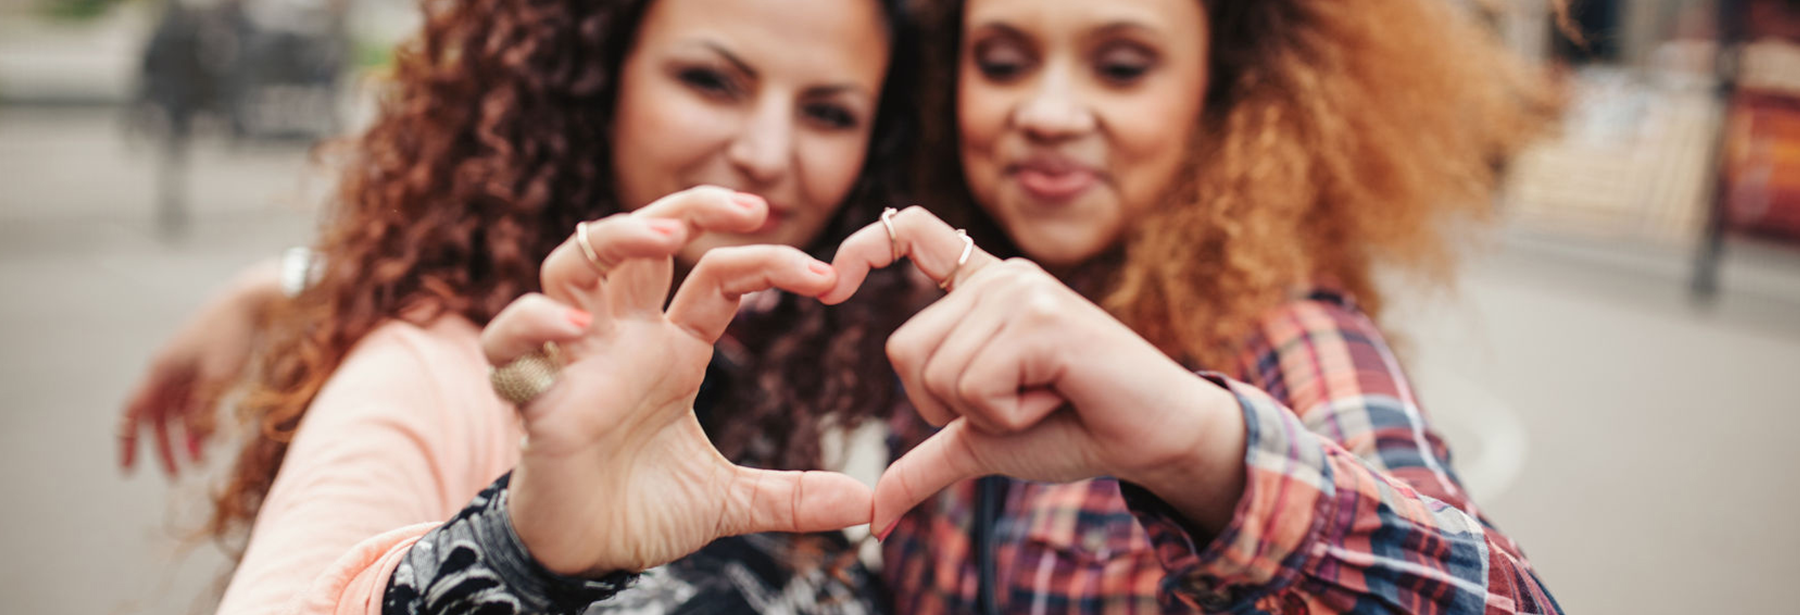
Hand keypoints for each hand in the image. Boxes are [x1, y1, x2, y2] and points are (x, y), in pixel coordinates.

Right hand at [119, 259, 282, 476]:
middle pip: (156, 419)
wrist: (250, 303)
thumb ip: (205, 410)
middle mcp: (166, 371)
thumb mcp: (218, 377)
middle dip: (164, 449)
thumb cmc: (232, 336)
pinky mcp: (203, 368)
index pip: (133, 413)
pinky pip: (193, 402)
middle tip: (177, 477)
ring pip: (176, 413)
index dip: (127, 442)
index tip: (129, 471)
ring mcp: (184, 369)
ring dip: (185, 439)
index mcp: (160, 370)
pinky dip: (199, 422)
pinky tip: (212, 440)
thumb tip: (200, 443)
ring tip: (198, 464)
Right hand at [487, 186, 872, 576]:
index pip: (718, 276)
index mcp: (671, 348)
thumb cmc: (643, 509)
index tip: (828, 279)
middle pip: (641, 237)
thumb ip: (792, 496)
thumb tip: (865, 506)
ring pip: (572, 263)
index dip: (768, 262)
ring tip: (661, 238)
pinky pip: (511, 342)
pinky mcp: (532, 395)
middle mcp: (621, 337)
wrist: (582, 556)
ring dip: (612, 239)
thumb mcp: (729, 502)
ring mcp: (573, 358)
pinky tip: (573, 324)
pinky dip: (533, 322)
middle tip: (750, 207)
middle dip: (689, 207)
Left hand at [824, 207, 1247, 536]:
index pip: (908, 232)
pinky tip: (1057, 396)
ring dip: (986, 414)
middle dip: (946, 405)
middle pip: (903, 350)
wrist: (1153, 438)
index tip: (828, 285)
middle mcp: (999, 276)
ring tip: (1043, 397)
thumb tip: (874, 515)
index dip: (862, 247)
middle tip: (1018, 402)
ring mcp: (1022, 290)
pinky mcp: (1042, 318)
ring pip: (937, 373)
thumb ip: (925, 463)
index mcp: (983, 288)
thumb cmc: (1074, 429)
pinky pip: (975, 386)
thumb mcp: (982, 443)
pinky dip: (1010, 416)